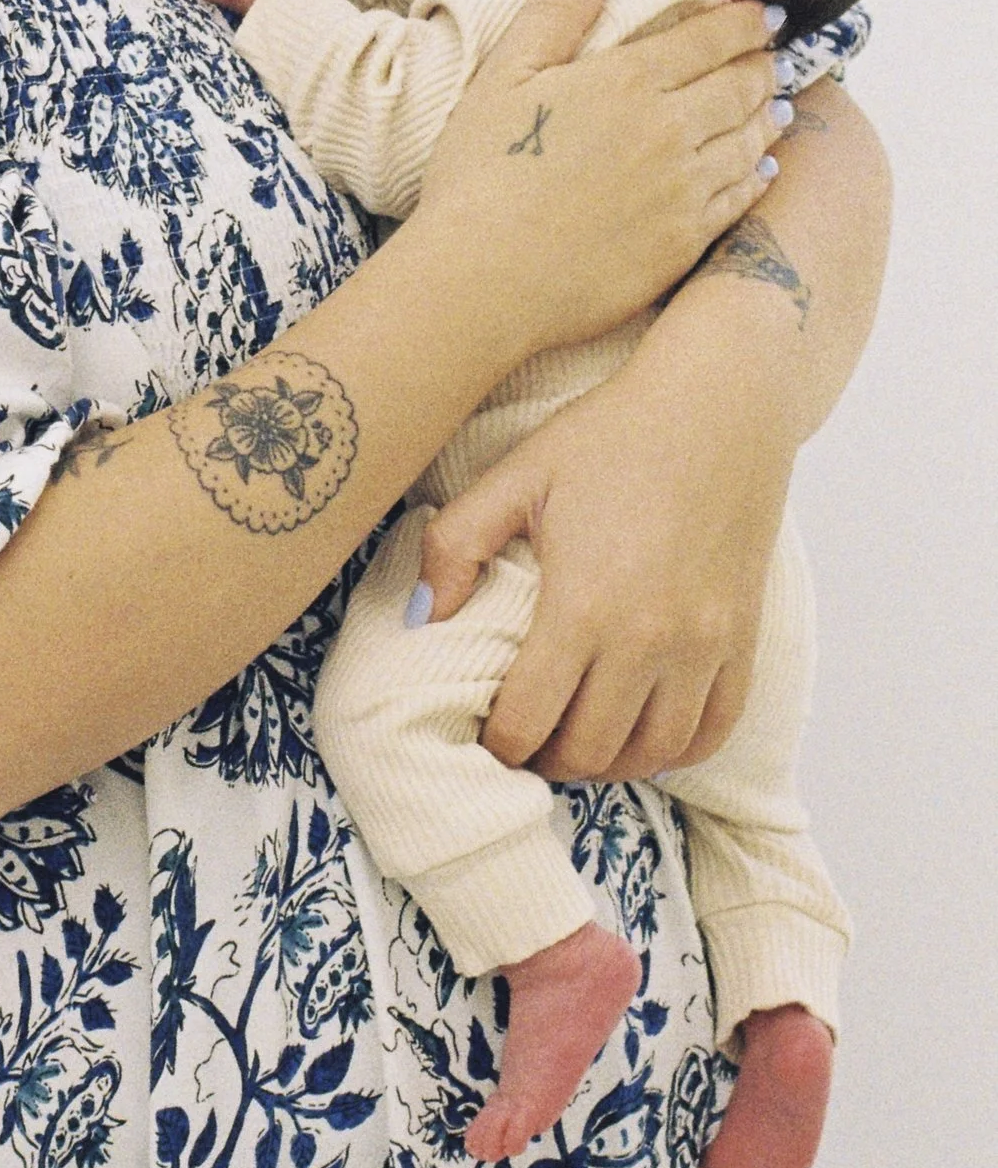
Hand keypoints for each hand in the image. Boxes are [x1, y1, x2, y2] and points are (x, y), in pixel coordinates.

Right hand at [415, 0, 783, 355]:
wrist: (485, 280)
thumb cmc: (480, 174)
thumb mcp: (502, 77)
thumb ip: (553, 14)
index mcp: (629, 81)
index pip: (710, 39)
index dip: (745, 22)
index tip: (766, 14)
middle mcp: (672, 131)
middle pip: (742, 87)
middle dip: (764, 65)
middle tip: (774, 57)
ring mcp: (684, 190)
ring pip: (750, 141)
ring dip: (768, 116)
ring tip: (777, 106)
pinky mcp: (685, 242)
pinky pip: (740, 197)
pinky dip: (759, 174)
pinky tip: (761, 168)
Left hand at [421, 342, 787, 776]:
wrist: (719, 403)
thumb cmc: (612, 434)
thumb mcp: (517, 475)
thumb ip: (456, 544)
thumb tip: (422, 617)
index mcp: (584, 604)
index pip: (529, 720)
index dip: (498, 744)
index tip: (484, 734)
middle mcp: (651, 639)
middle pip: (590, 750)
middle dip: (547, 760)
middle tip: (524, 744)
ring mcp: (706, 645)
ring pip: (655, 752)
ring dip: (610, 764)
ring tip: (576, 744)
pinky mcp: (746, 638)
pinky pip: (715, 729)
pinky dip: (676, 750)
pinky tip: (642, 734)